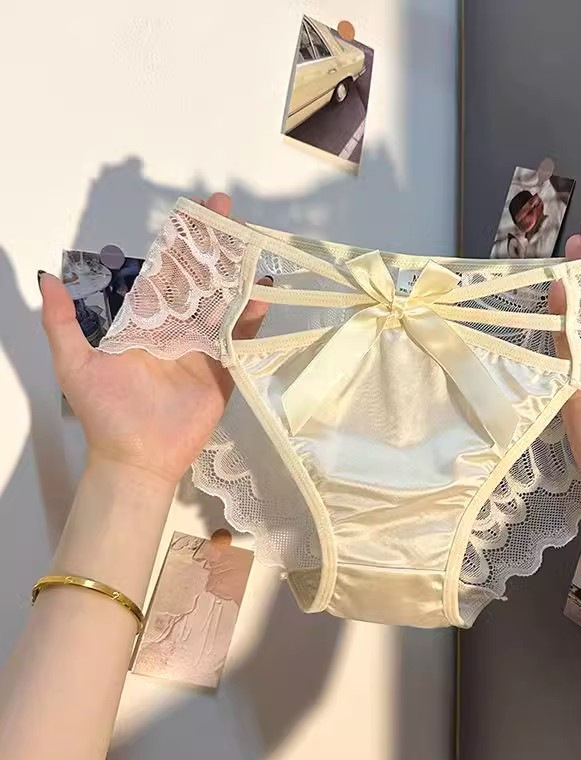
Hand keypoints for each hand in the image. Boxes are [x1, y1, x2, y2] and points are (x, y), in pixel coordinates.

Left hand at [41, 193, 267, 486]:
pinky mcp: (223, 367)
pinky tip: (262, 293)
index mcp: (144, 318)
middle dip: (214, 244)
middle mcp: (175, 325)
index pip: (164, 269)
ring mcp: (202, 345)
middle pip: (199, 277)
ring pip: (223, 300)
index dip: (180, 240)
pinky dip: (251, 316)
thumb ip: (63, 321)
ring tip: (253, 244)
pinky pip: (239, 337)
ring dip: (237, 272)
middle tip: (229, 212)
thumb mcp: (75, 363)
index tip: (196, 211)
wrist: (136, 456)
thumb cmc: (105, 411)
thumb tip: (48, 276)